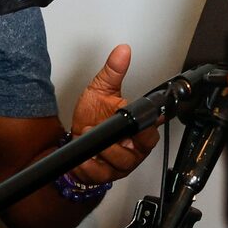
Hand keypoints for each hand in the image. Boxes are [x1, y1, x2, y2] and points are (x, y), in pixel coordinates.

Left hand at [63, 43, 160, 187]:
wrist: (74, 139)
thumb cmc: (93, 117)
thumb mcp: (101, 90)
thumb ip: (113, 71)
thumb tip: (122, 51)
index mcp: (138, 128)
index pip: (154, 127)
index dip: (150, 125)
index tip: (138, 120)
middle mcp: (133, 148)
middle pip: (142, 148)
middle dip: (123, 139)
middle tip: (107, 127)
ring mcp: (120, 163)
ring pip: (122, 162)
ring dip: (104, 149)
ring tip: (89, 132)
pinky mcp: (105, 175)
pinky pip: (101, 174)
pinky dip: (90, 165)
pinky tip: (84, 156)